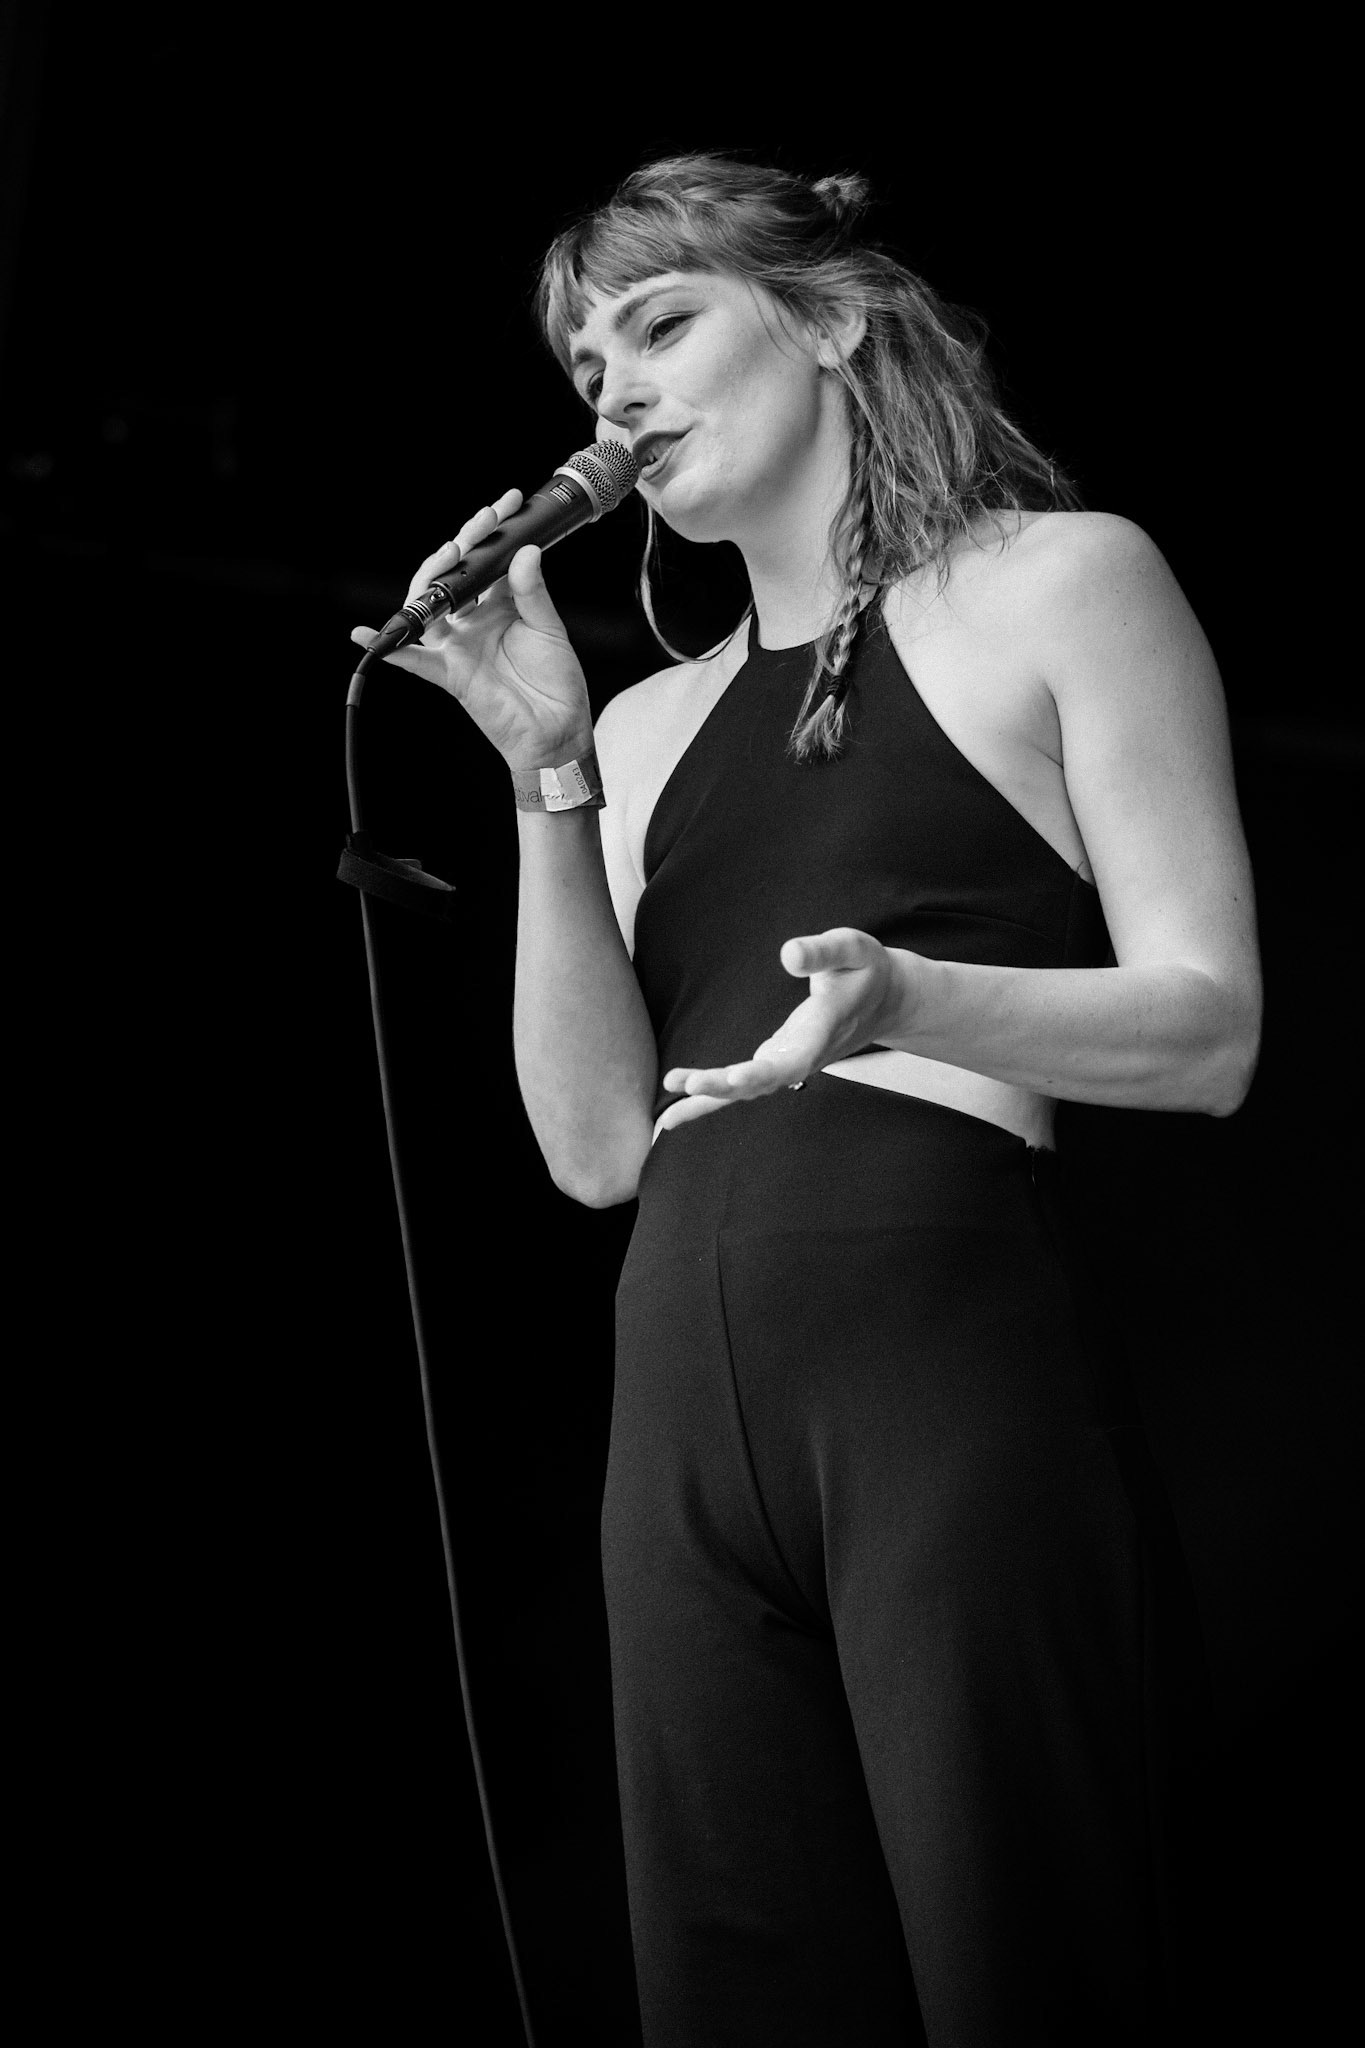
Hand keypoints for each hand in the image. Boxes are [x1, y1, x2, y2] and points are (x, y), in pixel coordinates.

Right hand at [349, 491, 594, 772]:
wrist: (558, 730)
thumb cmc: (556, 681)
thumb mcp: (550, 629)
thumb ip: (533, 592)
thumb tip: (525, 552)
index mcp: (500, 605)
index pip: (488, 560)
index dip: (493, 532)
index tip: (506, 504)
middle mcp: (474, 621)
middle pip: (455, 575)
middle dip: (465, 543)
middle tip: (482, 521)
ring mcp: (459, 645)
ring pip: (430, 605)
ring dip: (432, 578)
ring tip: (449, 553)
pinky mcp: (450, 673)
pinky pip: (413, 659)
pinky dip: (388, 647)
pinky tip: (365, 634)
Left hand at [657, 929, 903, 1132]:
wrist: (886, 999)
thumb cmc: (866, 969)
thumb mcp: (854, 948)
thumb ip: (823, 951)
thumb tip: (787, 953)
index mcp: (824, 1029)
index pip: (793, 1059)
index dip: (763, 1073)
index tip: (733, 1079)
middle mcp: (806, 1054)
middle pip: (764, 1082)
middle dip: (725, 1088)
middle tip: (687, 1085)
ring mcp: (791, 1061)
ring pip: (749, 1090)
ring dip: (711, 1100)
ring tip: (668, 1116)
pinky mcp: (778, 1060)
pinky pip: (743, 1085)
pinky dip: (711, 1100)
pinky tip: (676, 1112)